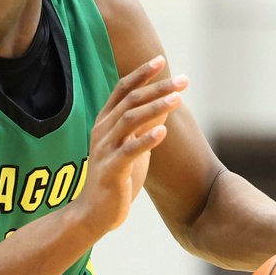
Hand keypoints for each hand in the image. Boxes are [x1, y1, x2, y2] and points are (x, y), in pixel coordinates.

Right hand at [73, 55, 187, 236]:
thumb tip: (165, 105)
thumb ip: (143, 127)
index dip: (140, 74)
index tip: (160, 60)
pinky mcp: (111, 170)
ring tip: (177, 99)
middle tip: (182, 80)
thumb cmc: (116, 178)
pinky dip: (146, 140)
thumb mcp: (131, 147)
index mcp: (105, 123)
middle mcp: (102, 131)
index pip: (122, 90)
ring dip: (154, 108)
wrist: (93, 214)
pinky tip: (163, 132)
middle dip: (157, 88)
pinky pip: (129, 151)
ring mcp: (104, 150)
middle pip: (130, 101)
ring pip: (129, 120)